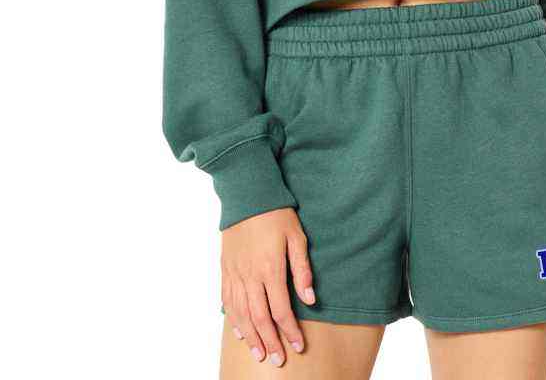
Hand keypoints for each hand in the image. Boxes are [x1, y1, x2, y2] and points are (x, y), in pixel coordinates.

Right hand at [222, 208, 314, 365]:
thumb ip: (302, 270)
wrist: (247, 194)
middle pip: (259, 319)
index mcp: (270, 269)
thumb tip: (310, 299)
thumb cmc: (276, 214)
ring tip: (260, 353)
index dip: (290, 331)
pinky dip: (234, 319)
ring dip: (251, 337)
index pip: (281, 310)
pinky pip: (227, 300)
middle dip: (270, 341)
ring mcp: (235, 273)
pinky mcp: (226, 269)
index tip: (298, 346)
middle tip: (278, 360)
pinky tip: (240, 331)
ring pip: (241, 314)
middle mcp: (249, 276)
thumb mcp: (297, 237)